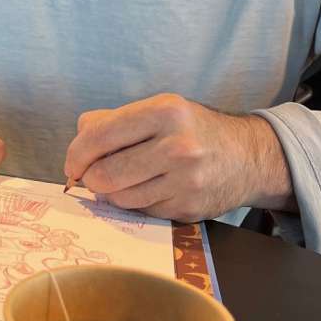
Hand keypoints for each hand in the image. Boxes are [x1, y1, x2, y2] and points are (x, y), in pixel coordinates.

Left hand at [65, 94, 294, 222]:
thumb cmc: (192, 129)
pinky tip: (146, 189)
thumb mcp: (158, 109)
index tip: (72, 164)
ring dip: (111, 193)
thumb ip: (112, 120)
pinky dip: (136, 203)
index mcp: (164, 112)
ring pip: (120, 198)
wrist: (249, 156)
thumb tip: (78, 141)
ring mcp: (185, 181)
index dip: (76, 154)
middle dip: (90, 178)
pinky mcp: (189, 209)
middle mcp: (177, 146)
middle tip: (91, 176)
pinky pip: (142, 211)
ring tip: (122, 180)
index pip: (99, 136)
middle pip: (105, 174)